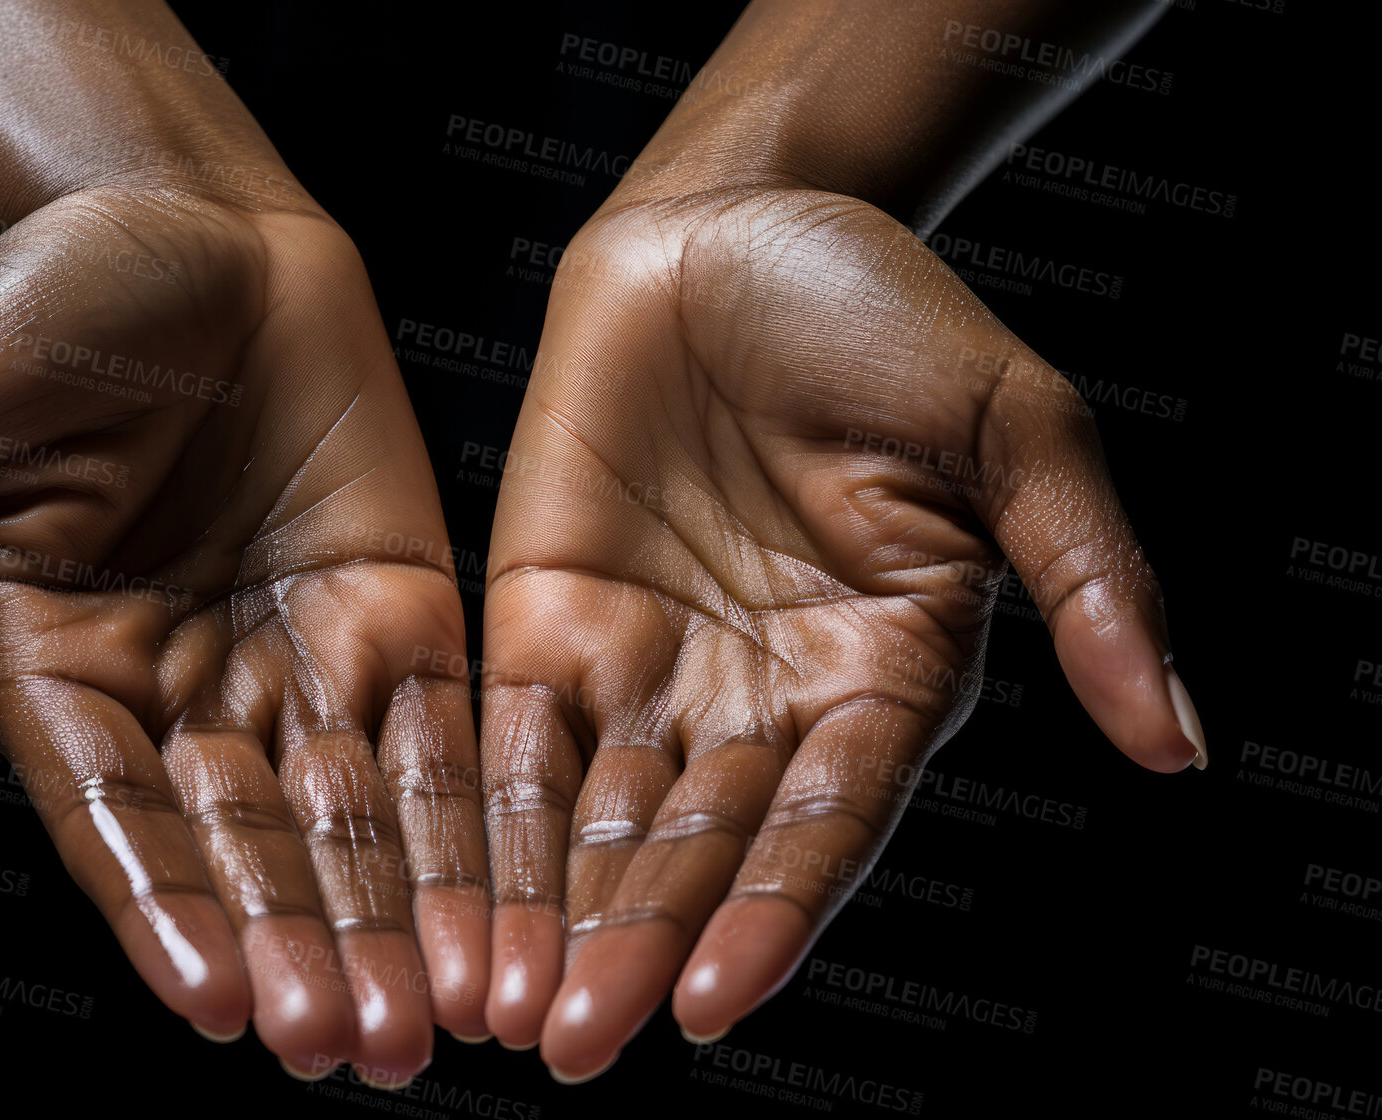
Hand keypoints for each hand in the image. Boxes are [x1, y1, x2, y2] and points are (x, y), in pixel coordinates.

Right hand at [0, 176, 489, 1083]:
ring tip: (435, 1019)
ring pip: (352, 820)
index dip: (166, 907)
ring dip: (394, 920)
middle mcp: (181, 692)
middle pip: (249, 845)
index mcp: (56, 667)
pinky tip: (502, 909)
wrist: (193, 217)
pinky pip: (439, 734)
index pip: (115, 814)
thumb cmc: (45, 297)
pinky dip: (469, 824)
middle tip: (357, 1047)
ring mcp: (296, 662)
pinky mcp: (398, 617)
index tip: (218, 1002)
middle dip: (305, 945)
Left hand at [477, 178, 1205, 1077]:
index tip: (713, 1003)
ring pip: (593, 817)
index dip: (770, 908)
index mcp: (881, 676)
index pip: (824, 820)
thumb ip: (1086, 581)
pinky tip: (447, 897)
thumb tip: (1182, 740)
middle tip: (578, 1042)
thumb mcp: (1013, 430)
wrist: (738, 222)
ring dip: (547, 911)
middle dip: (636, 940)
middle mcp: (760, 701)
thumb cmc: (889, 313)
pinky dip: (482, 819)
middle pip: (695, 846)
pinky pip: (511, 737)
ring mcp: (649, 668)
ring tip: (502, 1006)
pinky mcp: (547, 620)